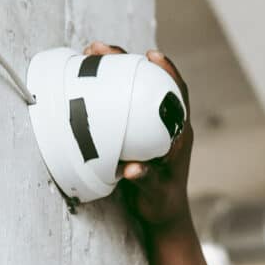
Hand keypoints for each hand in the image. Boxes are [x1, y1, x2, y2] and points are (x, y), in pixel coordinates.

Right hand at [83, 41, 194, 231]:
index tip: (151, 55)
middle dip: (127, 61)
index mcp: (179, 134)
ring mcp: (149, 128)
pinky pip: (121, 107)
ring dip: (113, 71)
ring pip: (133, 91)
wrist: (160, 214)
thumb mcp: (154, 193)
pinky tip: (85, 83)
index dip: (168, 71)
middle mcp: (166, 125)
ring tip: (87, 55)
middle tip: (100, 50)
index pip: (178, 94)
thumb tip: (133, 168)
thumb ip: (146, 180)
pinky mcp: (134, 134)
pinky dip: (105, 92)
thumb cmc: (162, 203)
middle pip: (150, 83)